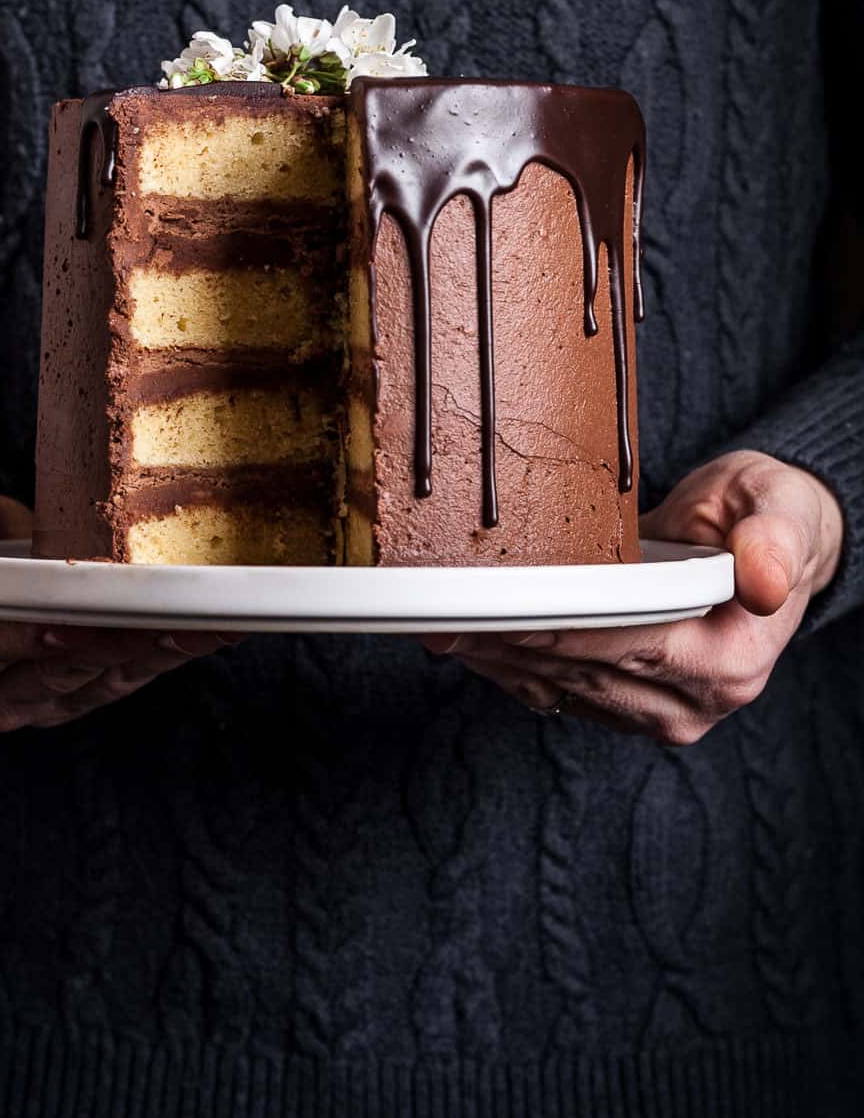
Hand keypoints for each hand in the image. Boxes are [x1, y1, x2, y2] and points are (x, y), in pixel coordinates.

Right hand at [0, 454, 238, 731]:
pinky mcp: (71, 682)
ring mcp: (30, 694)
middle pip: (58, 670)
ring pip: (103, 678)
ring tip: (215, 622)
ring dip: (160, 653)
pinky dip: (167, 650)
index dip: (26, 641)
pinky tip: (213, 625)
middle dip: (119, 643)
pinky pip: (123, 671)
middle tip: (176, 615)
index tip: (69, 624)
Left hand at [422, 450, 843, 744]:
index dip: (558, 627)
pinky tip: (469, 639)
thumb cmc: (765, 515)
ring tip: (437, 624)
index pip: (629, 644)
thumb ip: (773, 540)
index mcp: (734, 659)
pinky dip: (509, 666)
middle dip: (506, 640)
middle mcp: (697, 700)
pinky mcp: (628, 707)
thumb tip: (764, 582)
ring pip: (560, 686)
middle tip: (438, 614)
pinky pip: (558, 691)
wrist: (764, 546)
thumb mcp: (780, 506)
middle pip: (582, 669)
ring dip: (495, 658)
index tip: (498, 610)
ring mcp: (661, 711)